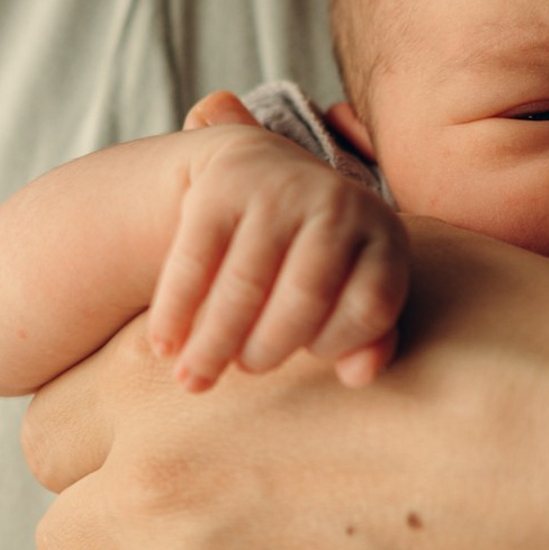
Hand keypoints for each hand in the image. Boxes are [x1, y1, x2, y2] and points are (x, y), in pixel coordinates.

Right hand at [149, 92, 406, 391]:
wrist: (259, 170)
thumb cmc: (313, 257)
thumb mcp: (352, 288)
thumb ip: (368, 338)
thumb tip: (358, 377)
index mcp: (383, 235)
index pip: (370, 307)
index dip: (339, 342)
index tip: (312, 355)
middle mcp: (338, 204)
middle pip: (306, 298)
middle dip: (268, 349)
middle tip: (246, 370)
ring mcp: (279, 189)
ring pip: (246, 284)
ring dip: (213, 343)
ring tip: (193, 379)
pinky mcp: (221, 185)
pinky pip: (195, 261)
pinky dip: (176, 311)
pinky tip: (165, 346)